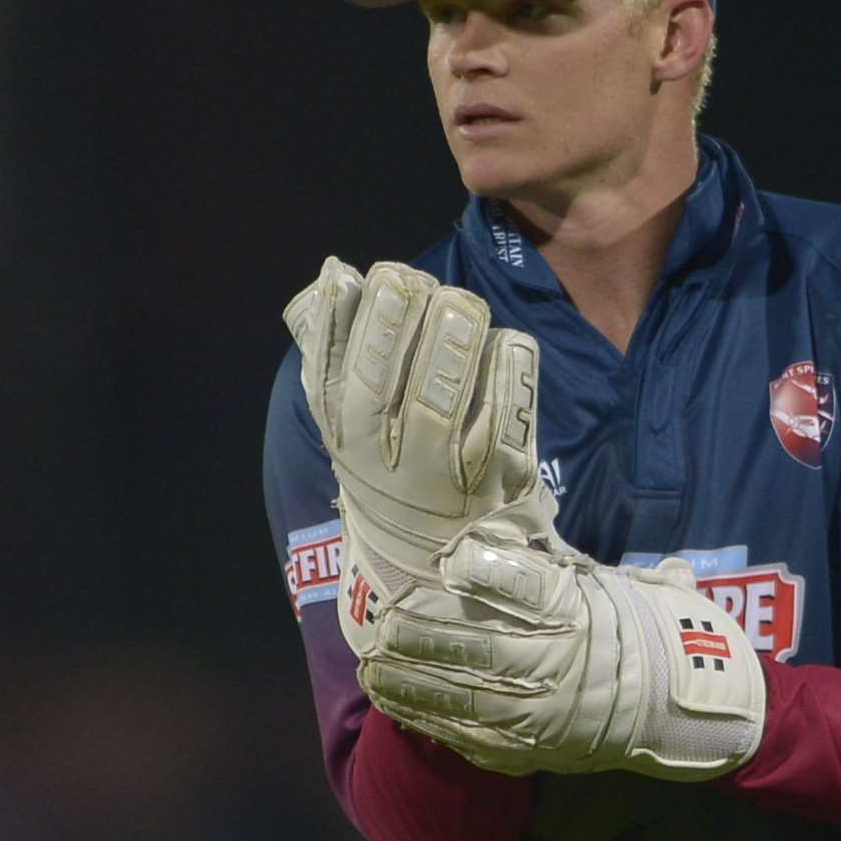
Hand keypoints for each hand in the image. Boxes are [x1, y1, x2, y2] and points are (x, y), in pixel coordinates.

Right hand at [283, 258, 546, 656]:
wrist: (434, 567)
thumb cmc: (392, 467)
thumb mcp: (352, 419)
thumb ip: (337, 348)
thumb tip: (334, 273)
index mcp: (343, 435)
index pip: (330, 373)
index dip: (343, 319)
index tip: (357, 275)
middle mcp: (384, 459)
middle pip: (379, 387)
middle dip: (391, 325)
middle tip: (410, 277)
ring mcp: (440, 474)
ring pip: (439, 405)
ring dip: (450, 347)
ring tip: (460, 303)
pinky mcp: (495, 481)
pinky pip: (502, 424)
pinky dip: (507, 378)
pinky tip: (510, 340)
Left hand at [355, 504, 766, 782]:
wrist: (680, 704)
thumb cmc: (637, 628)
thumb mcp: (604, 580)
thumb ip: (537, 569)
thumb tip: (469, 549)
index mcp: (577, 613)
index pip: (523, 585)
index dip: (479, 571)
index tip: (443, 561)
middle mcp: (558, 663)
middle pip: (477, 648)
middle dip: (421, 637)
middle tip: (381, 624)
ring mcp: (543, 715)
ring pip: (464, 699)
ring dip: (410, 686)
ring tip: (372, 671)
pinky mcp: (534, 751)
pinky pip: (474, 739)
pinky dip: (434, 724)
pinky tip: (402, 712)